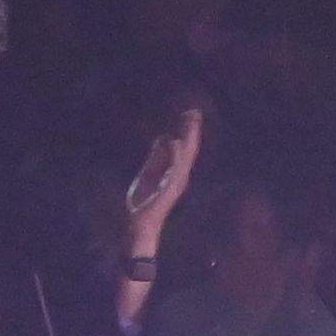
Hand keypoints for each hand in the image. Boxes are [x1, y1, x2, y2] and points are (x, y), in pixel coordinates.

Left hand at [122, 101, 204, 236]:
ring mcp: (176, 181)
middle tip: (194, 111)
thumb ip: (156, 157)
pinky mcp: (169, 188)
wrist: (141, 224)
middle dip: (191, 130)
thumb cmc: (143, 203)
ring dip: (187, 138)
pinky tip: (175, 141)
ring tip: (189, 120)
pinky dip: (174, 155)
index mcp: (174, 171)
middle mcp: (179, 175)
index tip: (190, 114)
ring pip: (185, 155)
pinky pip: (173, 168)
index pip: (184, 146)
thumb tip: (164, 138)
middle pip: (188, 148)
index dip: (187, 130)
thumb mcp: (148, 173)